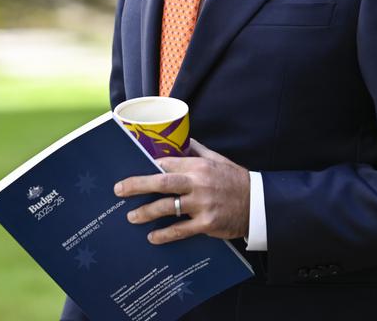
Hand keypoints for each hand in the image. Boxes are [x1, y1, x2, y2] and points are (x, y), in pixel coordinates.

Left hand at [114, 139, 250, 244]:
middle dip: (137, 185)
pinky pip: (180, 230)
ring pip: (167, 208)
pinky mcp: (206, 224)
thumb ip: (197, 151)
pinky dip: (164, 234)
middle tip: (119, 190)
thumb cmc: (235, 179)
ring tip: (131, 217)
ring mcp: (202, 205)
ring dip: (145, 212)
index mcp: (200, 166)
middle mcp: (199, 183)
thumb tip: (179, 140)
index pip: (167, 163)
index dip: (148, 166)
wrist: (257, 204)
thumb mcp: (217, 159)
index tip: (131, 167)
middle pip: (161, 183)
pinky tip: (152, 237)